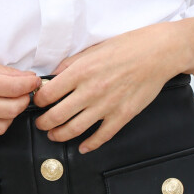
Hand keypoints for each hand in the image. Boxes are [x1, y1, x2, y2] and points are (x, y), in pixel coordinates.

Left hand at [33, 23, 182, 152]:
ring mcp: (107, 105)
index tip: (37, 102)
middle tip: (41, 123)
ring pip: (75, 129)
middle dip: (44, 123)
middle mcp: (91, 90)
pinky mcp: (122, 116)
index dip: (39, 100)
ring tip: (54, 135)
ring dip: (60, 135)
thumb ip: (72, 63)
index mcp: (81, 70)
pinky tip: (82, 146)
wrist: (156, 53)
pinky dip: (89, 145)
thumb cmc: (126, 46)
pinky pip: (101, 136)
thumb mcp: (93, 49)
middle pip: (57, 115)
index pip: (49, 93)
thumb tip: (54, 76)